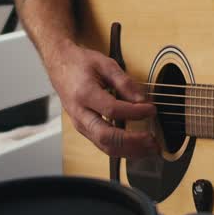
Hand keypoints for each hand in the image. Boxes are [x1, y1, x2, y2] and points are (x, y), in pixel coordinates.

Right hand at [47, 40, 157, 157]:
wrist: (60, 66)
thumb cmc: (80, 64)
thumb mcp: (105, 64)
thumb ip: (125, 82)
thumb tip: (142, 100)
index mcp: (84, 94)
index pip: (112, 109)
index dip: (134, 112)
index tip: (151, 110)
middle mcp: (79, 113)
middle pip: (106, 136)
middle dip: (132, 142)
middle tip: (153, 140)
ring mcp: (80, 124)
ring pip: (105, 146)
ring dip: (130, 151)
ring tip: (150, 149)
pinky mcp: (84, 130)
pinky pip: (103, 145)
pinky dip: (122, 149)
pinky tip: (138, 147)